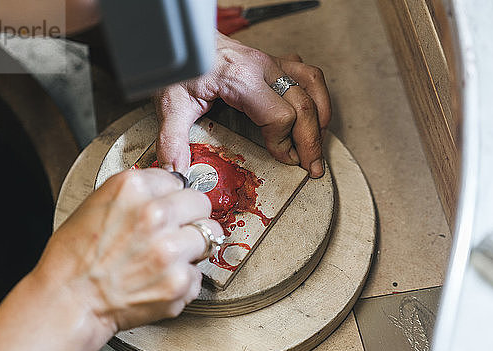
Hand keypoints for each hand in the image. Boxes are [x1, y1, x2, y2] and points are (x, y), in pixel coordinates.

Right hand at [38, 168, 222, 333]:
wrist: (68, 302)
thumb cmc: (74, 259)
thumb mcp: (96, 204)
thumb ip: (136, 193)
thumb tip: (167, 188)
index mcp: (132, 188)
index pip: (176, 180)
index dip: (170, 196)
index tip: (166, 207)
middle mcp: (155, 214)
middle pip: (201, 203)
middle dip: (191, 216)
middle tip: (176, 230)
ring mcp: (170, 250)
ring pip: (210, 235)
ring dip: (193, 246)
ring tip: (170, 256)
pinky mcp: (180, 282)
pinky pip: (199, 273)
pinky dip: (184, 279)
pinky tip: (160, 279)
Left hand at [154, 33, 330, 177]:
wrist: (186, 38)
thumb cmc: (183, 65)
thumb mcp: (172, 103)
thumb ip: (172, 140)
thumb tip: (176, 171)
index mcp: (241, 79)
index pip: (279, 116)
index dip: (284, 143)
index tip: (282, 159)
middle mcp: (262, 68)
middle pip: (303, 105)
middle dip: (311, 141)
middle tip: (312, 166)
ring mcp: (270, 62)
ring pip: (312, 85)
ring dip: (321, 116)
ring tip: (319, 142)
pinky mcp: (272, 62)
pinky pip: (306, 73)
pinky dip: (316, 95)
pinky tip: (315, 112)